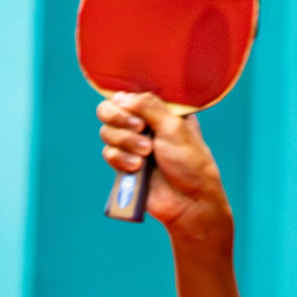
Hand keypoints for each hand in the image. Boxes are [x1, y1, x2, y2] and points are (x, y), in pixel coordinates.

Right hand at [96, 92, 231, 238]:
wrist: (189, 199)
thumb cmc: (190, 162)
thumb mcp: (174, 127)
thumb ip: (148, 107)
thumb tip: (121, 96)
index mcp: (159, 111)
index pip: (128, 96)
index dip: (125, 104)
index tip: (140, 116)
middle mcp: (144, 125)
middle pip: (108, 111)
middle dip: (120, 120)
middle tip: (140, 129)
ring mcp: (133, 145)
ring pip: (107, 133)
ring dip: (126, 142)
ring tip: (147, 154)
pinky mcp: (125, 164)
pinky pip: (108, 153)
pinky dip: (121, 159)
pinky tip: (137, 168)